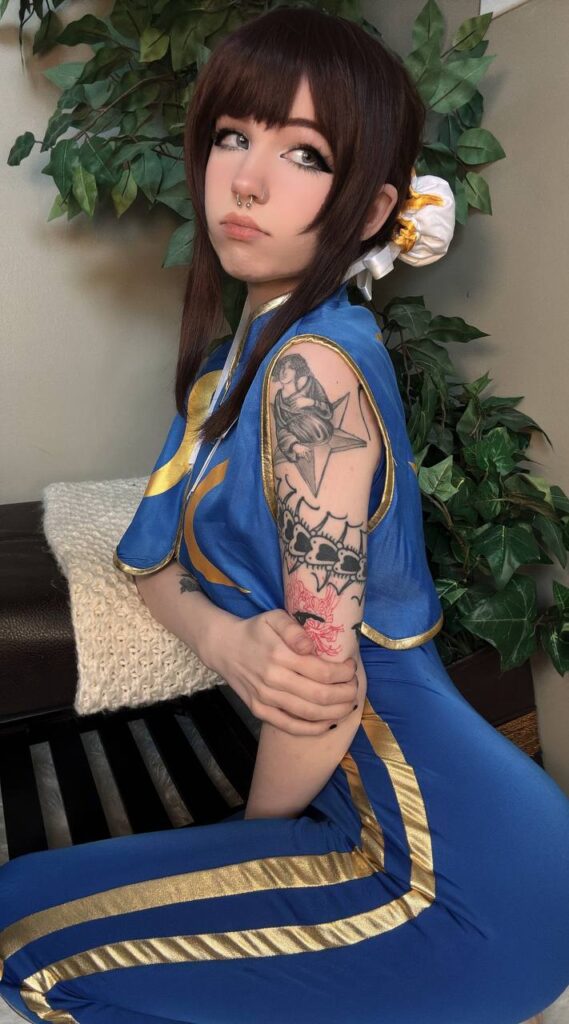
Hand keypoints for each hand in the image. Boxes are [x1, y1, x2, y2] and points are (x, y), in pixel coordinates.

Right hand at [214, 609, 359, 735]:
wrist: (224, 647)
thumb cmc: (255, 631)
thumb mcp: (273, 617)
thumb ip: (293, 629)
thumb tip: (309, 646)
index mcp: (279, 655)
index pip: (322, 671)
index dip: (344, 673)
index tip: (352, 667)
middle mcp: (273, 680)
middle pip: (320, 695)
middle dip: (345, 694)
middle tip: (355, 687)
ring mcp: (265, 698)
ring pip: (308, 713)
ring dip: (335, 712)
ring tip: (348, 704)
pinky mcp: (259, 711)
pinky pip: (290, 726)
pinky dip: (312, 728)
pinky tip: (328, 722)